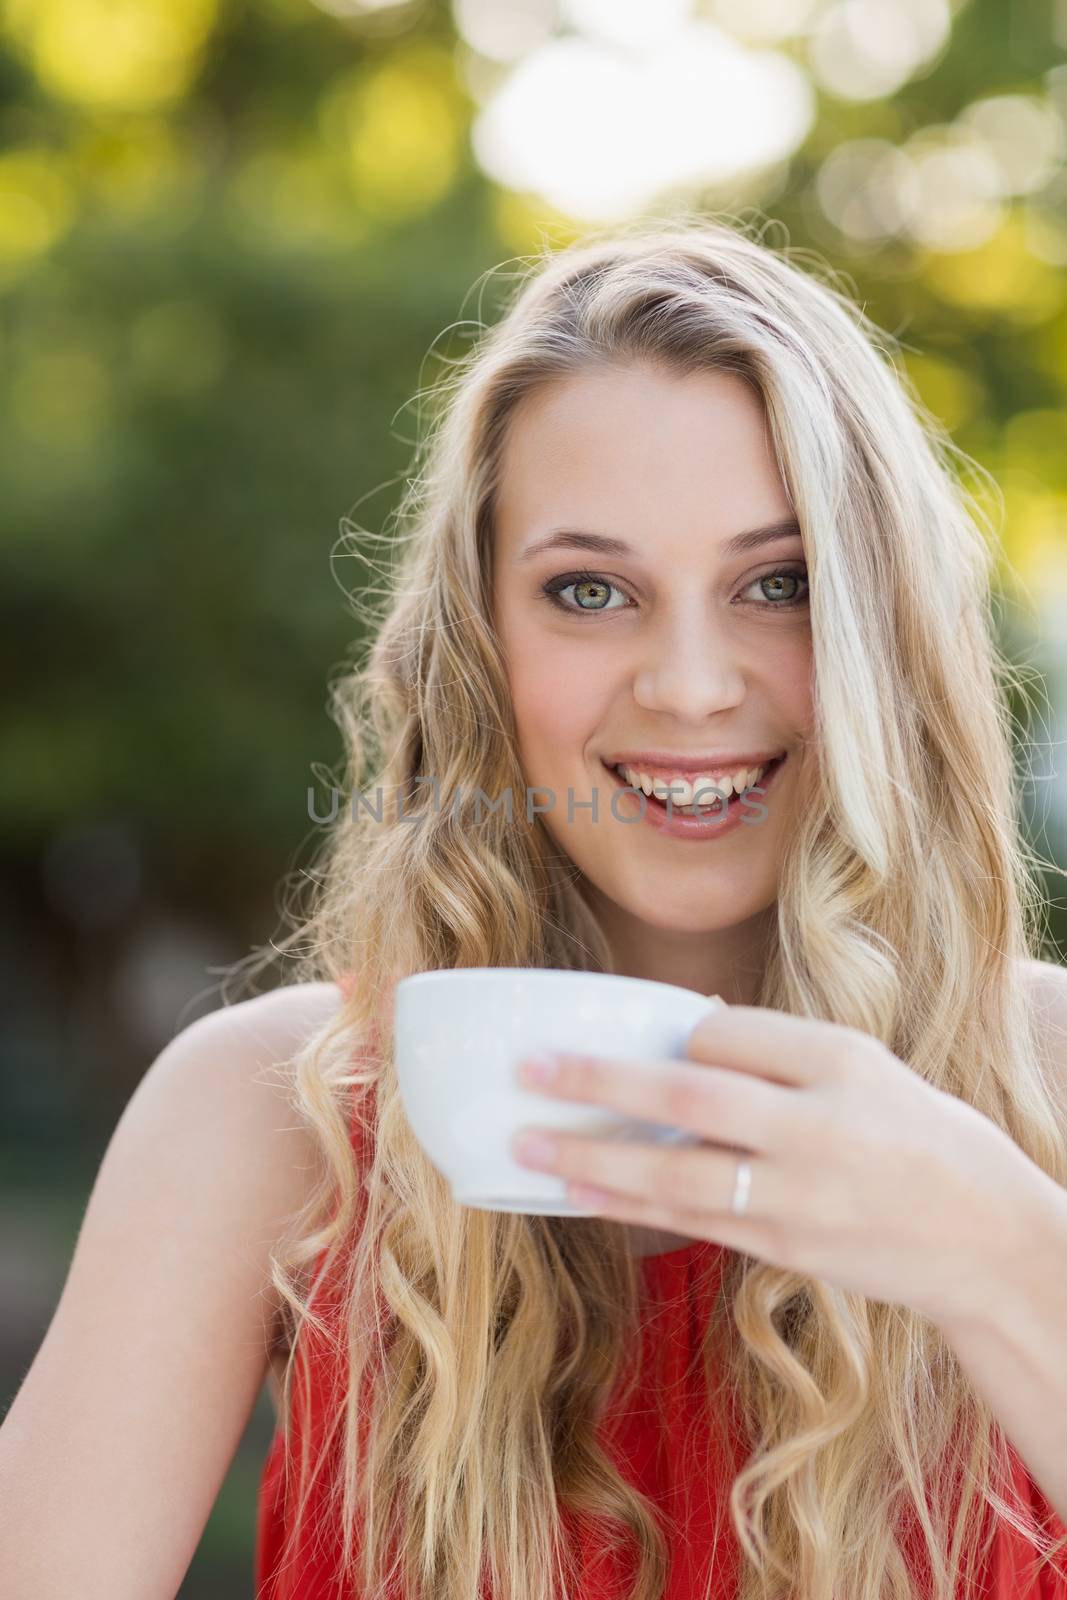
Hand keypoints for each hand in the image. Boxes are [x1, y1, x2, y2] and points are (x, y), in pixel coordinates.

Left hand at [510, 1003, 1038, 1328]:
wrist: (982, 1236)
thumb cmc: (912, 1134)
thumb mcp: (862, 1067)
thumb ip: (778, 1049)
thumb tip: (688, 1030)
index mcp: (840, 1062)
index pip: (731, 1031)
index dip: (676, 1031)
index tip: (642, 1035)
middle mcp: (819, 1126)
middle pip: (693, 1096)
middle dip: (604, 1081)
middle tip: (531, 1068)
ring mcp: (800, 1196)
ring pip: (680, 1174)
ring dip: (595, 1157)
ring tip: (529, 1142)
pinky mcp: (785, 1249)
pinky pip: (692, 1221)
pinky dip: (630, 1205)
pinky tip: (579, 1191)